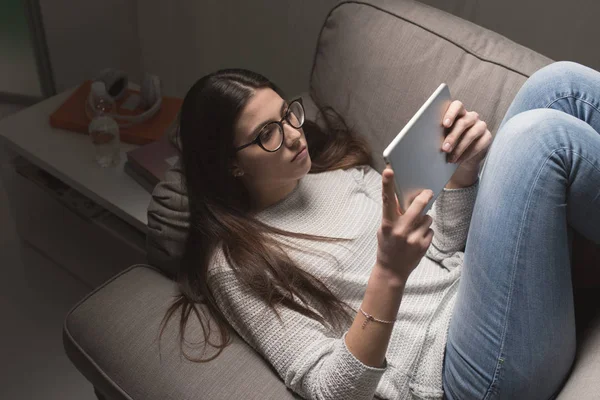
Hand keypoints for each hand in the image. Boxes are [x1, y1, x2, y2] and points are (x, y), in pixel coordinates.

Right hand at [376, 166, 433, 281]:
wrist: (392, 270)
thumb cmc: (387, 246)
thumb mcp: (384, 230)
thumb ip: (391, 215)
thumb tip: (398, 197)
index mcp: (387, 224)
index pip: (386, 200)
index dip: (387, 184)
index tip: (389, 170)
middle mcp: (400, 230)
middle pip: (418, 207)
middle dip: (424, 198)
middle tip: (428, 192)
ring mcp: (413, 239)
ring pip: (427, 219)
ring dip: (424, 220)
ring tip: (415, 229)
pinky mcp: (423, 245)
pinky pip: (430, 230)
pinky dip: (426, 233)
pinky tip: (418, 239)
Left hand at [442, 100, 492, 172]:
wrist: (461, 156)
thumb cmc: (447, 143)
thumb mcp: (441, 137)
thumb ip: (436, 133)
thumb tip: (426, 137)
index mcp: (458, 112)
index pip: (457, 105)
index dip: (451, 113)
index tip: (444, 125)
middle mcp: (471, 116)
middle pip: (463, 122)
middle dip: (453, 137)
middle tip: (444, 149)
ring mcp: (481, 125)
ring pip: (471, 134)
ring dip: (460, 148)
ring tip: (450, 159)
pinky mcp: (487, 136)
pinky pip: (480, 144)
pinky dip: (468, 154)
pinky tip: (459, 160)